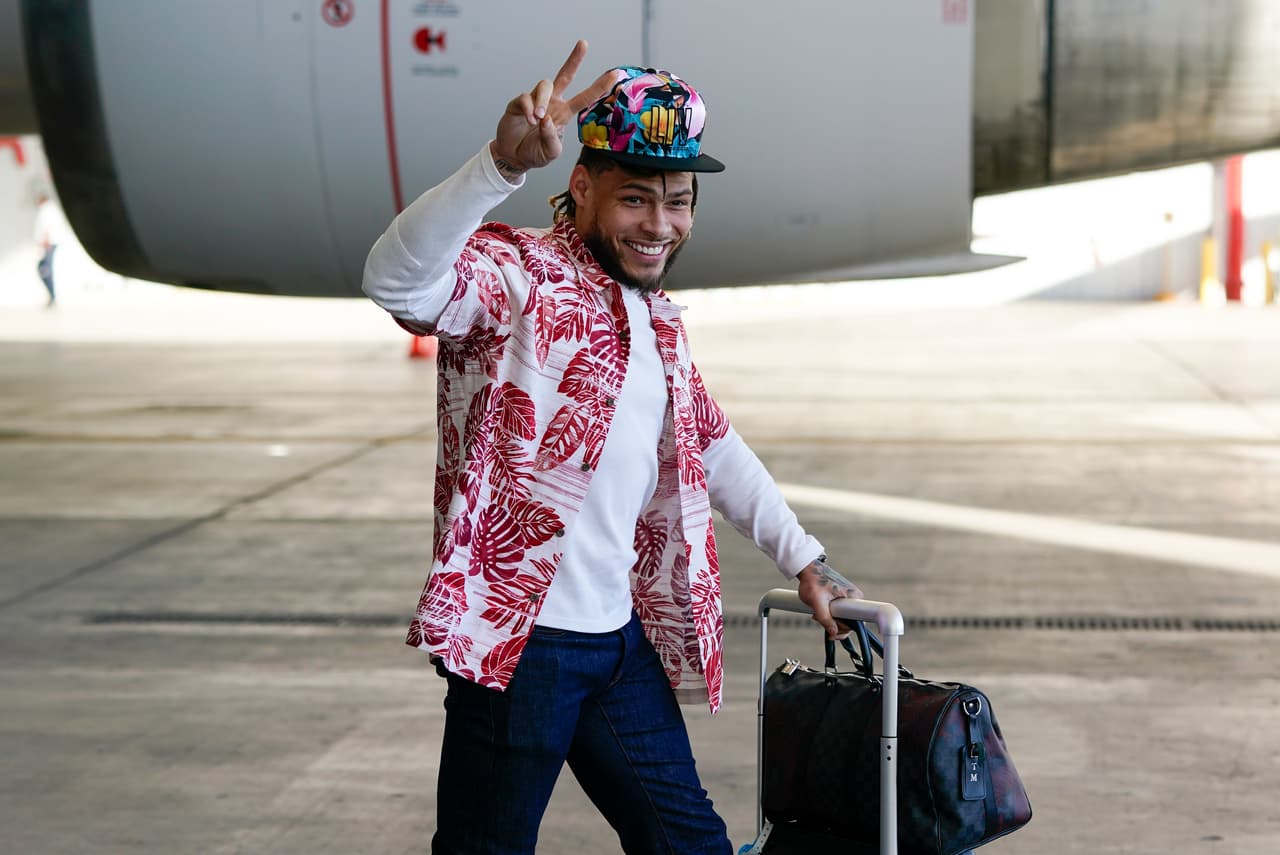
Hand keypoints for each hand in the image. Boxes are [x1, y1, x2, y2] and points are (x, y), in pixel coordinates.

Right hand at [491, 40, 621, 177]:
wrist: (514, 157)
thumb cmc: (535, 153)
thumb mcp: (550, 153)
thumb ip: (552, 138)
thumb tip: (547, 119)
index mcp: (564, 113)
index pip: (585, 97)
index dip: (599, 87)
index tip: (615, 74)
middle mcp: (552, 102)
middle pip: (565, 75)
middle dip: (574, 59)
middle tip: (584, 44)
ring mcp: (536, 100)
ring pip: (545, 85)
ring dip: (542, 99)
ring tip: (538, 119)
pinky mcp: (519, 103)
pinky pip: (525, 97)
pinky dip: (528, 108)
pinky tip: (528, 120)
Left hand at [796, 558, 863, 639]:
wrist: (807, 570)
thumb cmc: (813, 581)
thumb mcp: (817, 602)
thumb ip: (825, 619)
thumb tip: (833, 632)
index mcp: (853, 596)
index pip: (857, 621)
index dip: (844, 628)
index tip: (833, 632)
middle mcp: (854, 597)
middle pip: (850, 621)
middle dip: (834, 624)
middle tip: (819, 620)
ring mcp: (848, 598)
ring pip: (843, 618)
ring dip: (829, 620)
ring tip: (816, 614)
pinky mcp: (842, 599)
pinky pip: (840, 613)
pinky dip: (829, 615)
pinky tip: (819, 612)